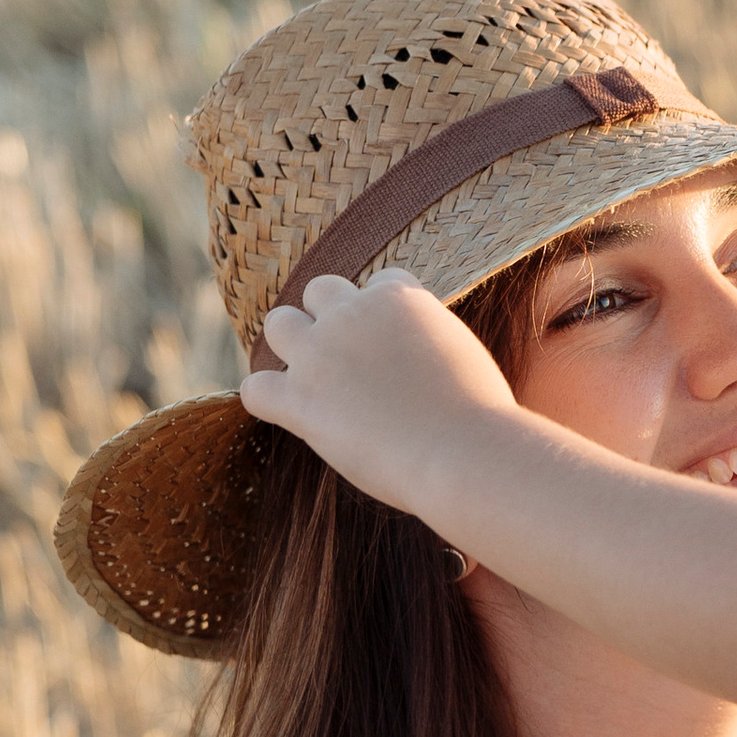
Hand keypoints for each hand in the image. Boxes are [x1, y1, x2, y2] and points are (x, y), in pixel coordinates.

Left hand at [240, 271, 523, 528]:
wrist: (465, 452)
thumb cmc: (480, 417)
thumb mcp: (464, 355)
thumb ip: (431, 342)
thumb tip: (417, 359)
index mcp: (398, 296)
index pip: (380, 283)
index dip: (386, 318)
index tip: (397, 350)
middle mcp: (352, 313)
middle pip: (321, 291)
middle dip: (331, 319)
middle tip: (351, 363)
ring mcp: (320, 354)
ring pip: (279, 324)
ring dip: (293, 348)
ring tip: (315, 383)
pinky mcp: (299, 399)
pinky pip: (256, 389)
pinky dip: (268, 400)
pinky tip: (293, 417)